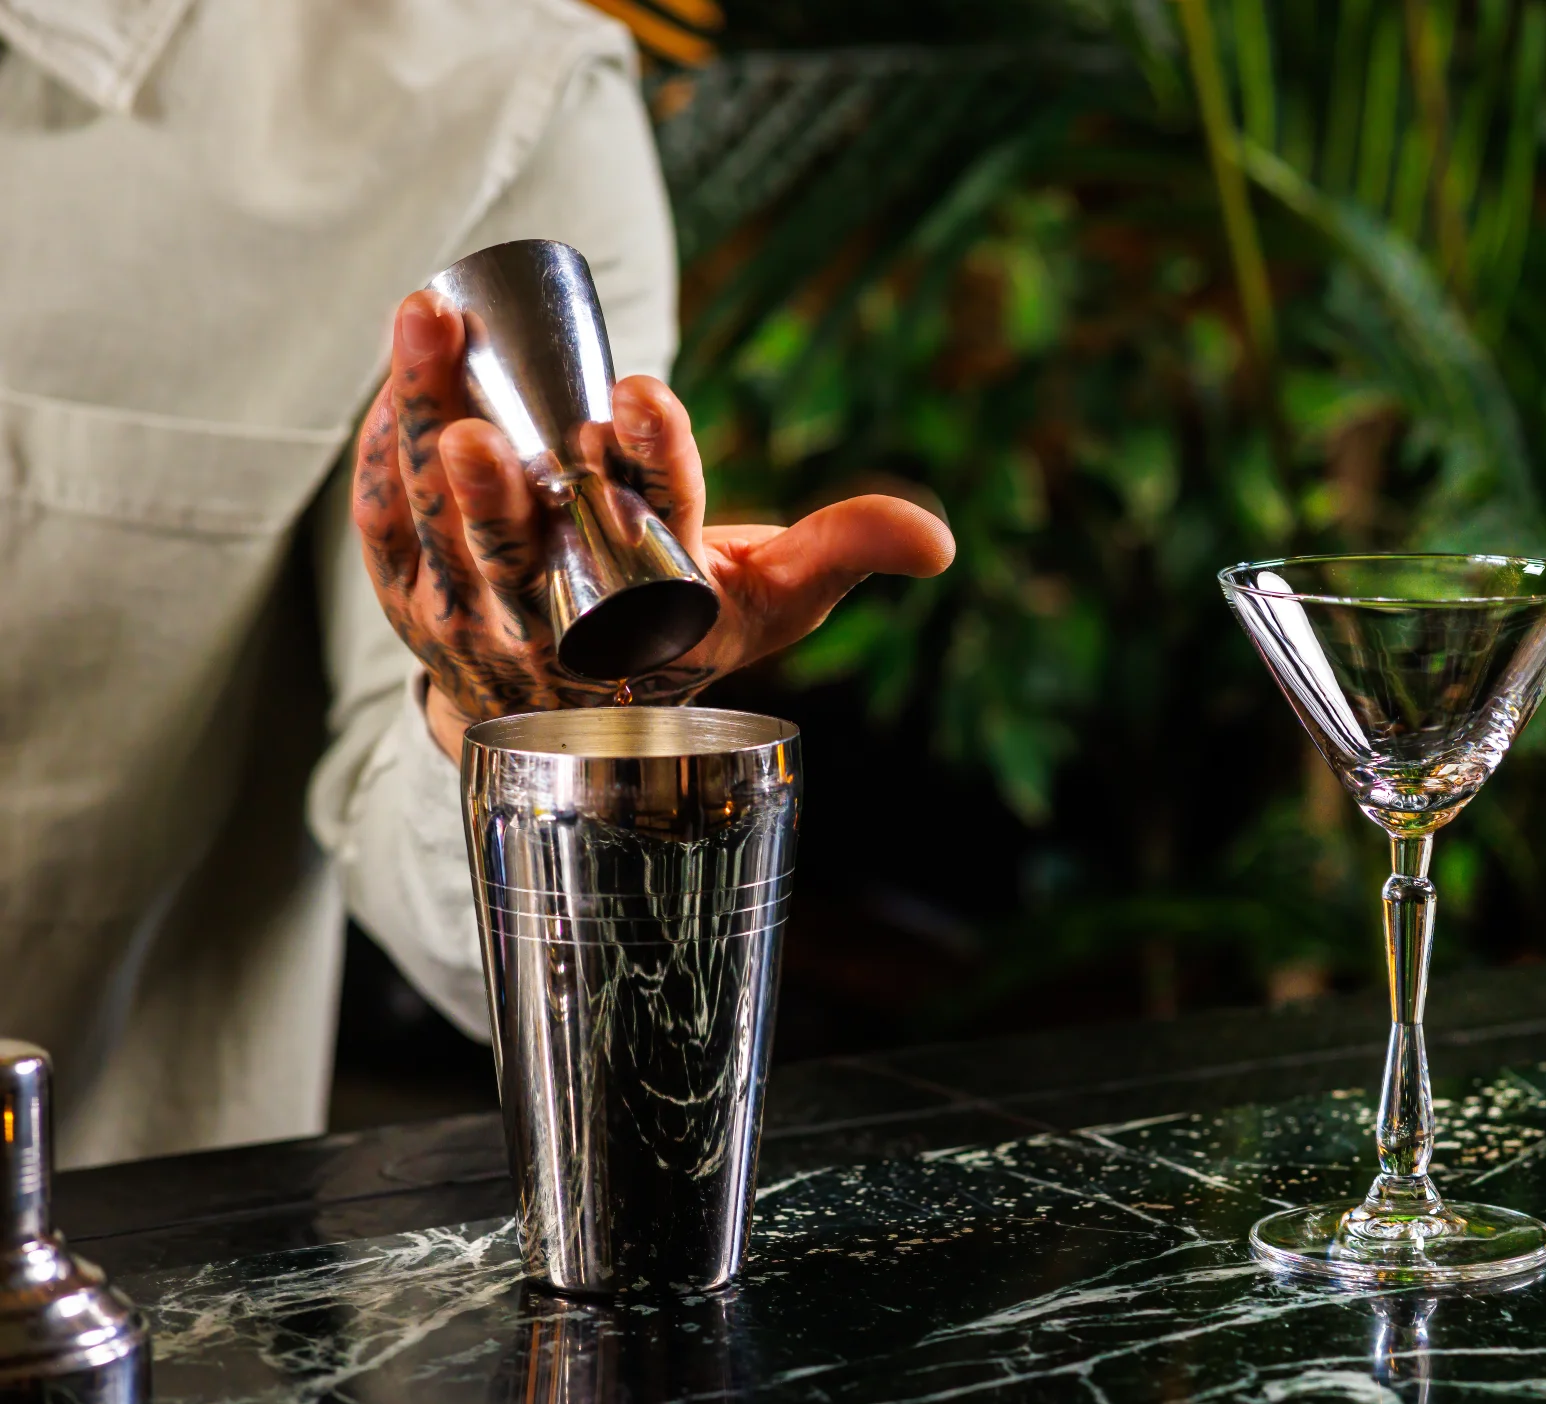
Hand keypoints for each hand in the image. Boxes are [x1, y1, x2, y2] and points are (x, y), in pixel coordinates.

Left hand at [353, 291, 954, 756]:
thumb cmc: (680, 629)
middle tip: (483, 425)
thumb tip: (939, 541)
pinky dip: (383, 455)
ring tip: (426, 324)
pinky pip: (388, 527)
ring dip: (423, 426)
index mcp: (655, 617)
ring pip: (438, 524)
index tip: (641, 394)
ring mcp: (474, 619)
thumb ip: (846, 549)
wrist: (572, 714)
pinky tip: (394, 376)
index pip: (654, 531)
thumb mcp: (773, 597)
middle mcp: (555, 631)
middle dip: (496, 490)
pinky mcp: (413, 600)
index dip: (651, 464)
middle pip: (518, 552)